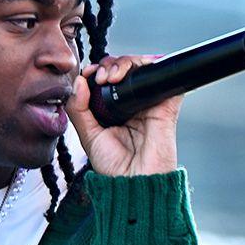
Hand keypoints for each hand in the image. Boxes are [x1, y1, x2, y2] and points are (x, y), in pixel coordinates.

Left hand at [64, 54, 182, 176]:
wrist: (136, 181)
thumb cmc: (113, 165)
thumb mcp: (88, 135)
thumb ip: (78, 108)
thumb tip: (79, 80)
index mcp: (114, 109)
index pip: (107, 78)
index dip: (97, 70)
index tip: (87, 74)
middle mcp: (132, 102)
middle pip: (123, 68)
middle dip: (110, 64)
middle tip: (101, 76)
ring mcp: (150, 101)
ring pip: (141, 67)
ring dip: (124, 63)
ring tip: (111, 77)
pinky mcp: (166, 103)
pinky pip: (162, 75)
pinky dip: (148, 66)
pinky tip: (128, 75)